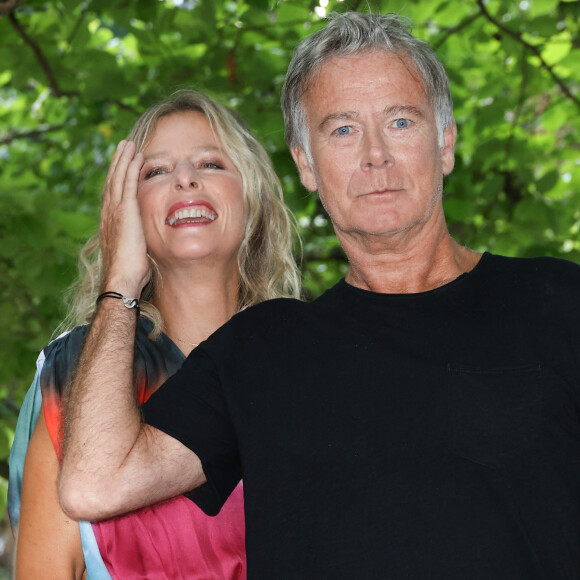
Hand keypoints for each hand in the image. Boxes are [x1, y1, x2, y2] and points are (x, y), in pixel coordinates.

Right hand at [99, 140, 148, 296]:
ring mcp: (115, 211)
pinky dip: (132, 167)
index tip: (122, 166)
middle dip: (118, 162)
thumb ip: (139, 241)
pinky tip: (138, 155)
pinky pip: (129, 182)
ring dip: (124, 158)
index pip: (114, 195)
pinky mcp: (126, 211)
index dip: (117, 178)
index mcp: (111, 223)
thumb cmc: (130, 273)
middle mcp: (109, 213)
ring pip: (119, 177)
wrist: (122, 279)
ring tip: (129, 143)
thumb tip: (148, 244)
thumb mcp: (135, 253)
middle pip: (113, 181)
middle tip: (123, 146)